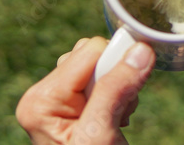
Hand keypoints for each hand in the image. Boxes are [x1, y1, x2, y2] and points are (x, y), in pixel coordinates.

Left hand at [16, 37, 154, 144]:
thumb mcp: (102, 134)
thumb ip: (117, 89)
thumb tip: (142, 49)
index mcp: (41, 100)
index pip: (89, 52)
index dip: (115, 67)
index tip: (125, 97)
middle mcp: (44, 96)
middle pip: (93, 55)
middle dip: (115, 78)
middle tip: (118, 114)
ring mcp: (58, 102)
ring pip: (100, 66)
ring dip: (119, 88)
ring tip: (116, 120)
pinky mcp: (74, 107)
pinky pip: (102, 79)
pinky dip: (118, 94)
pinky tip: (114, 119)